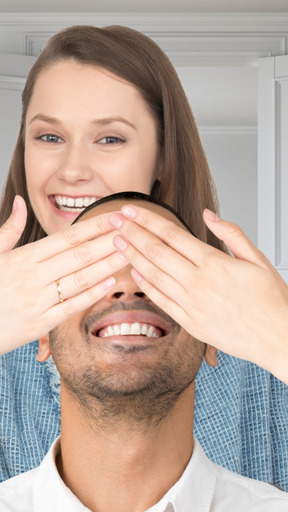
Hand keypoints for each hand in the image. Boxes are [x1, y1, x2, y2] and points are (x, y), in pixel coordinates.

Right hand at [0, 196, 126, 353]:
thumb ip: (9, 229)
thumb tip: (20, 202)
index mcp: (24, 257)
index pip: (67, 237)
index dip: (94, 226)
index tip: (115, 216)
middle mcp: (33, 277)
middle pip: (79, 255)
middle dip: (109, 241)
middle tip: (132, 231)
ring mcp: (37, 301)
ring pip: (80, 279)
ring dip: (108, 265)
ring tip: (130, 253)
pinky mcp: (39, 324)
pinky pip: (70, 307)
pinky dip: (91, 295)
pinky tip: (110, 284)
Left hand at [108, 205, 287, 383]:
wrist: (277, 338)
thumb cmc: (271, 300)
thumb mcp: (258, 259)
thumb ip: (231, 234)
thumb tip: (208, 215)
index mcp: (215, 263)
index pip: (172, 235)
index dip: (147, 220)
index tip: (131, 209)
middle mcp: (198, 283)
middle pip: (156, 252)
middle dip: (131, 233)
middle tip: (113, 219)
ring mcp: (192, 304)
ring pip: (153, 275)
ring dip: (132, 256)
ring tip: (116, 241)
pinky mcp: (190, 323)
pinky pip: (161, 300)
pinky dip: (146, 285)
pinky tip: (134, 273)